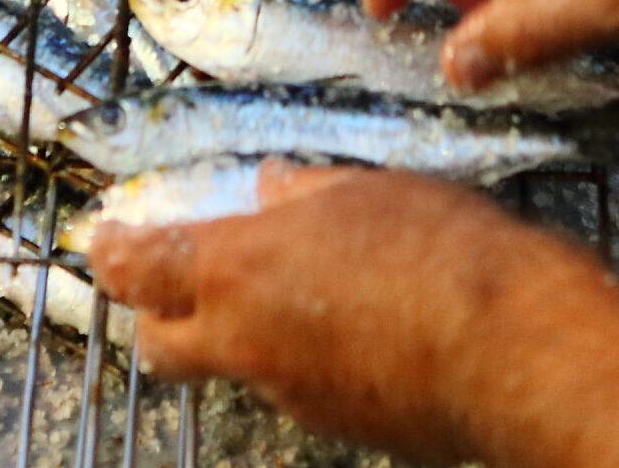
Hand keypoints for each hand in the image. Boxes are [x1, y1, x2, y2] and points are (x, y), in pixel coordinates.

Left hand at [90, 163, 604, 463]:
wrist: (515, 352)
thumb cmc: (444, 253)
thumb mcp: (369, 192)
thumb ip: (307, 197)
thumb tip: (275, 193)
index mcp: (237, 271)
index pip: (140, 271)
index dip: (114, 256)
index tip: (103, 242)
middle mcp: (248, 343)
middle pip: (161, 346)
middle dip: (159, 317)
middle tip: (180, 284)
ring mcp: (293, 394)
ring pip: (238, 368)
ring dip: (248, 336)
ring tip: (303, 295)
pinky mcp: (342, 427)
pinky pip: (303, 389)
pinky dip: (311, 360)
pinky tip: (360, 329)